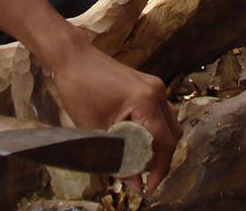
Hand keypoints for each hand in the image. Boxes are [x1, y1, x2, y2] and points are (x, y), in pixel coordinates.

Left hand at [50, 39, 181, 191]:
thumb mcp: (95, 127)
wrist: (74, 58)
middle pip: (172, 134)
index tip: (148, 188)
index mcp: (145, 100)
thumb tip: (134, 185)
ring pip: (170, 123)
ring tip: (141, 161)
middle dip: (161, 159)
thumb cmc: (79, 89)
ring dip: (160, 144)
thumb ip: (117, 157)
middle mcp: (157, 92)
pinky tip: (139, 141)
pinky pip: (161, 113)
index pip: (164, 142)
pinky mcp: (149, 85)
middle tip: (143, 177)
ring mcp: (155, 86)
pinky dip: (155, 130)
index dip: (159, 168)